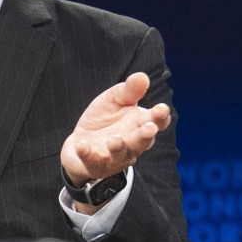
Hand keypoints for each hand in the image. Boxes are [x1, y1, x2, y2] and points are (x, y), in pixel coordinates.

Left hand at [60, 72, 170, 189]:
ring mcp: (115, 156)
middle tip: (149, 128)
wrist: (80, 141)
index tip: (161, 109)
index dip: (160, 117)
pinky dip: (88, 155)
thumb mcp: (114, 99)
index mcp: (140, 124)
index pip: (156, 122)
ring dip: (119, 148)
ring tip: (114, 140)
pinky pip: (93, 161)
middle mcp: (132, 143)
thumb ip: (129, 90)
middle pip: (142, 141)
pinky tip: (82, 146)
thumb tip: (142, 77)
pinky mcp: (96, 164)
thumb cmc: (104, 119)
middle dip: (145, 135)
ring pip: (121, 155)